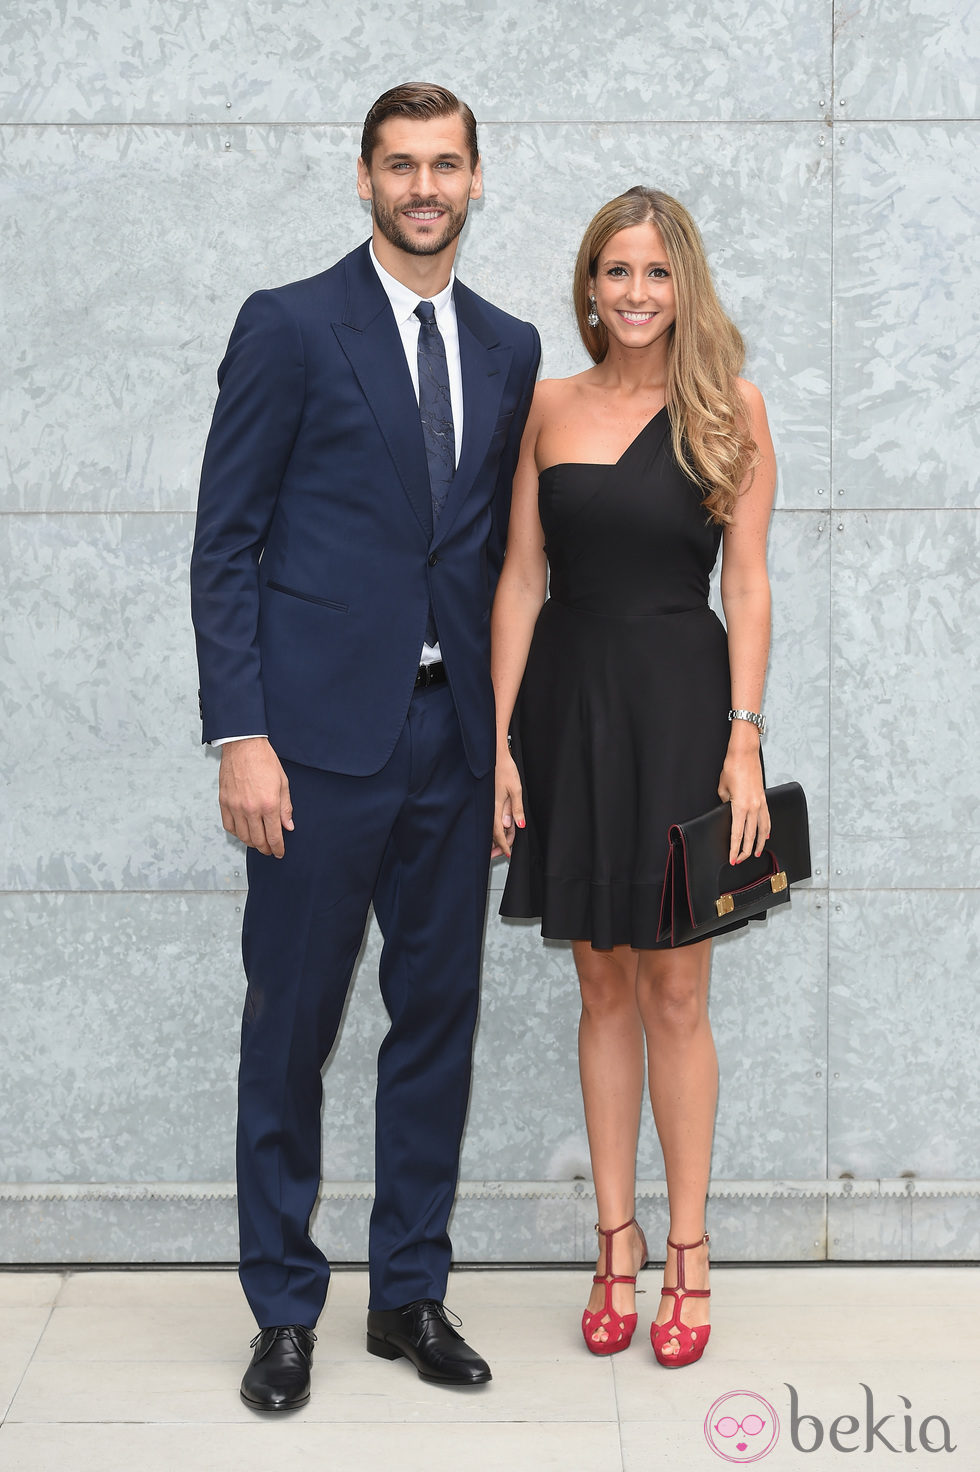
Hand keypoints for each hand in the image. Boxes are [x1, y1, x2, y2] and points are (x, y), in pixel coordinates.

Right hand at [218, 738, 293, 857]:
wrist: (243, 746)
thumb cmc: (264, 761)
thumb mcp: (283, 783)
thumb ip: (285, 808)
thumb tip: (288, 826)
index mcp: (269, 804)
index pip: (274, 836)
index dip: (278, 848)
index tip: (279, 853)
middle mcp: (251, 809)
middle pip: (258, 840)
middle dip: (266, 849)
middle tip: (270, 850)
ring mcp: (235, 807)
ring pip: (243, 836)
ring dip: (251, 843)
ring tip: (258, 842)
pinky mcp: (224, 802)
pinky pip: (229, 826)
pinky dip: (236, 833)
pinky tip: (243, 832)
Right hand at [492, 751, 524, 857]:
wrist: (493, 755)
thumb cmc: (504, 769)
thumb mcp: (516, 789)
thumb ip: (516, 808)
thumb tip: (518, 825)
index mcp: (495, 808)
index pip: (498, 833)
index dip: (504, 845)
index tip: (508, 853)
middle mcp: (489, 808)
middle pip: (492, 833)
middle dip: (497, 845)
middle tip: (503, 853)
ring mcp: (487, 804)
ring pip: (491, 826)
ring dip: (496, 836)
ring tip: (502, 844)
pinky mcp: (487, 800)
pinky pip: (490, 818)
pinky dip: (494, 826)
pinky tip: (499, 827)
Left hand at [717, 746, 768, 864]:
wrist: (745, 754)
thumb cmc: (732, 768)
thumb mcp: (723, 789)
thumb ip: (725, 804)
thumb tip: (728, 812)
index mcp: (740, 806)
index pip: (737, 834)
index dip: (735, 848)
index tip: (732, 858)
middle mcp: (753, 807)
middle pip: (751, 836)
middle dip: (745, 851)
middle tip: (740, 860)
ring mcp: (761, 803)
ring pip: (762, 830)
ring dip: (760, 843)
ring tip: (757, 853)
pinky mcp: (764, 799)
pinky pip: (766, 819)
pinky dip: (766, 829)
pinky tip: (766, 835)